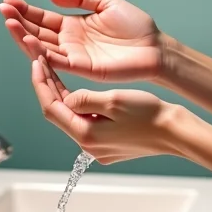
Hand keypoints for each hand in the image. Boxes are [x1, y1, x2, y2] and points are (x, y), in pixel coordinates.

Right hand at [0, 0, 164, 82]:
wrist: (155, 47)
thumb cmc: (136, 27)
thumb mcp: (106, 3)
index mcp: (73, 25)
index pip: (43, 18)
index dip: (25, 10)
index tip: (8, 2)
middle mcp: (69, 41)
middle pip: (37, 31)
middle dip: (19, 21)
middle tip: (3, 10)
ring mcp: (74, 55)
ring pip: (42, 46)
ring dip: (24, 36)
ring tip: (9, 23)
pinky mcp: (83, 67)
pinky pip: (58, 60)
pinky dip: (42, 52)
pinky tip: (29, 40)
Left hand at [31, 57, 186, 164]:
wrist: (175, 133)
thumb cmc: (149, 115)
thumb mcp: (112, 100)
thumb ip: (84, 99)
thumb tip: (66, 97)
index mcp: (86, 135)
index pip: (51, 107)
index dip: (41, 83)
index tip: (36, 63)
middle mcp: (88, 146)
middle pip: (58, 114)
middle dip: (48, 88)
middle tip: (42, 63)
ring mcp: (98, 149)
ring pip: (72, 118)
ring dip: (63, 96)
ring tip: (56, 72)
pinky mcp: (108, 147)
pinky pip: (86, 123)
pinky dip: (79, 106)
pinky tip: (80, 92)